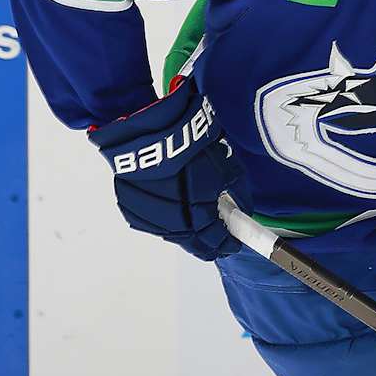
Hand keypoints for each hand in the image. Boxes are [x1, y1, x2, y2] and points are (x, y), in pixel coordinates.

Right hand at [87, 80, 243, 260]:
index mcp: (198, 217)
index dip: (227, 244)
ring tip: (194, 218)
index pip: (216, 242)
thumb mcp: (226, 166)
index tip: (233, 243)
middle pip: (193, 245)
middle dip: (207, 242)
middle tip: (216, 237)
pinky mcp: (130, 207)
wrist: (148, 130)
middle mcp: (173, 224)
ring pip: (171, 234)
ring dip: (185, 231)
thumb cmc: (190, 147)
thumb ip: (238, 191)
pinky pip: (152, 221)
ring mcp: (149, 217)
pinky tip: (171, 207)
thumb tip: (244, 207)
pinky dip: (164, 218)